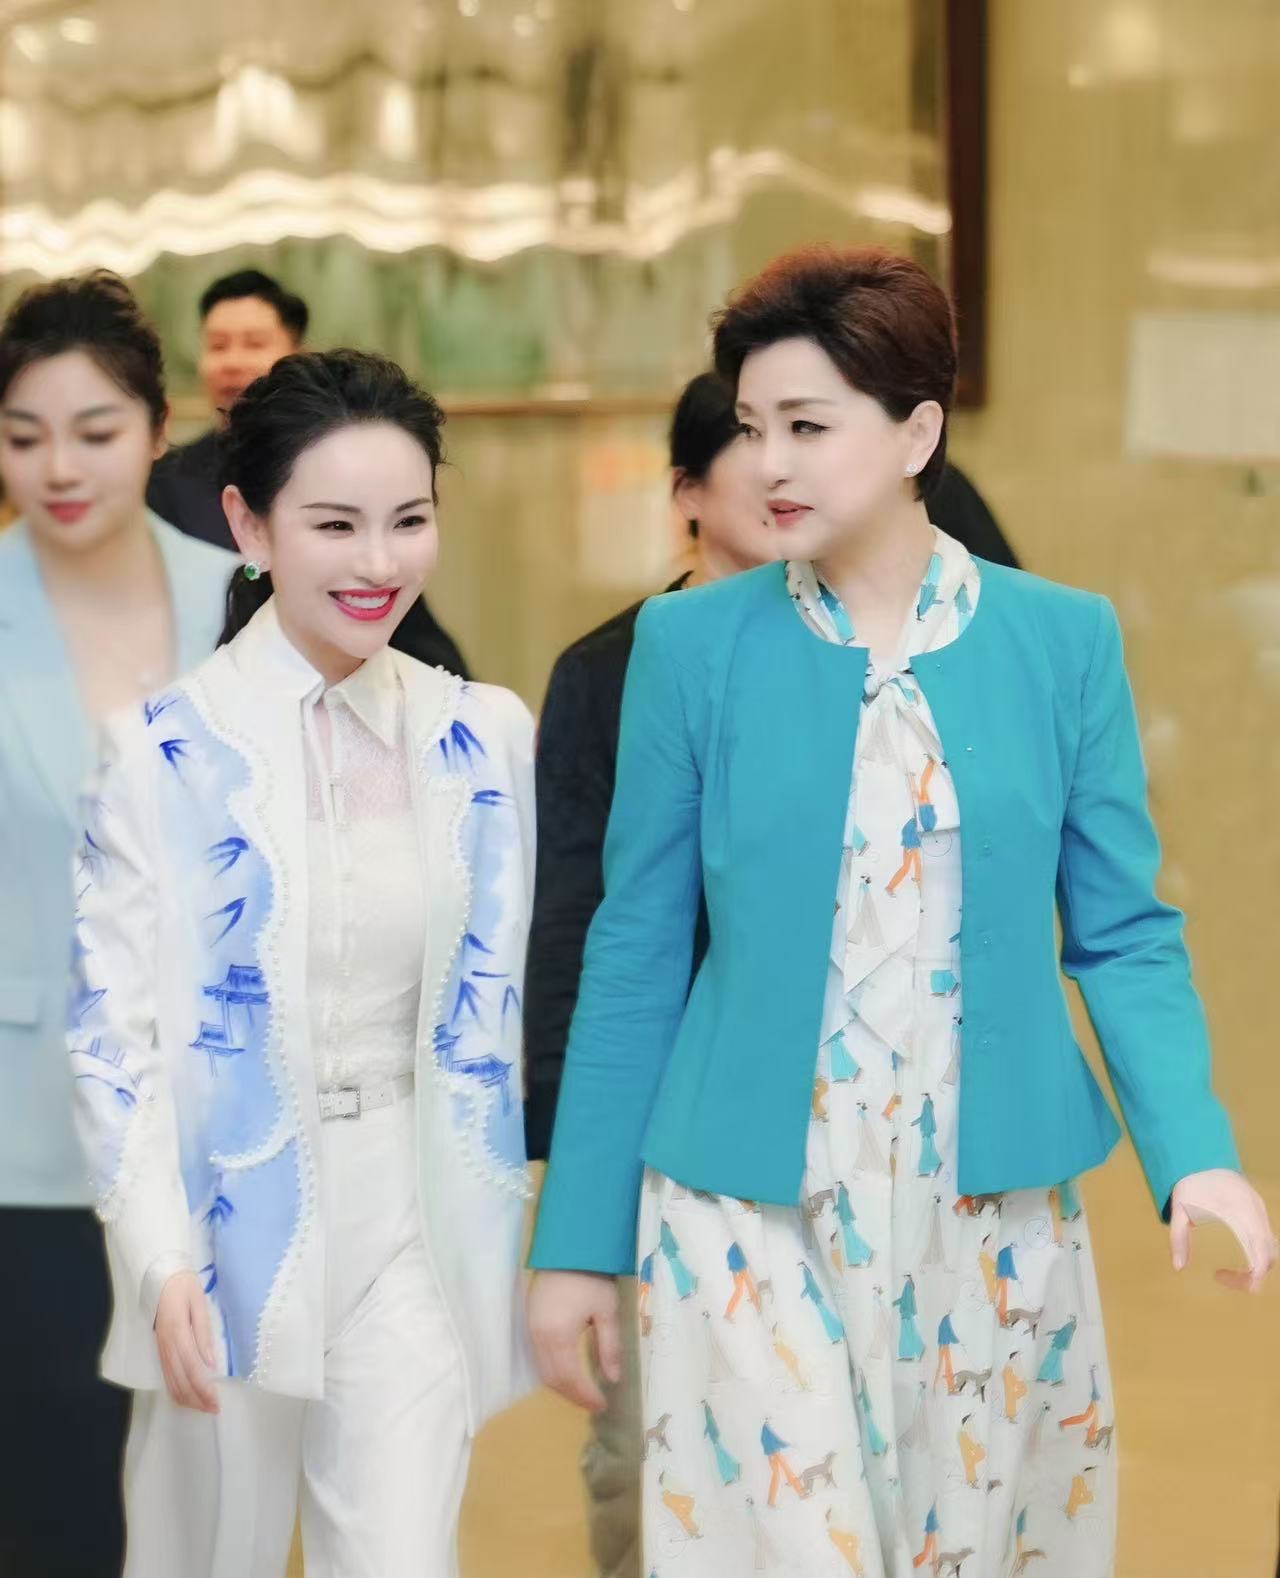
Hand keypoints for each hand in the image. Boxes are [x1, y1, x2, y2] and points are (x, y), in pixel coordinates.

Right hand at [154, 1269, 219, 1412]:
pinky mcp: (160, 1351)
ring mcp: (161, 1350)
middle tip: (215, 1409)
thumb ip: (204, 1333)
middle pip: (181, 1382)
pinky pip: (167, 1377)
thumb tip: (211, 1363)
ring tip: (205, 1407)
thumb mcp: (199, 1303)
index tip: (216, 1402)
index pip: (192, 1369)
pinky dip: (177, 1391)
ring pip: (172, 1383)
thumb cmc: (184, 1287)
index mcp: (178, 1334)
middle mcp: (167, 1347)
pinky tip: (188, 1397)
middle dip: (198, 1399)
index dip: (204, 1389)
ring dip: (188, 1399)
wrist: (162, 1278)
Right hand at [527, 1270, 621, 1411]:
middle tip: (593, 1402)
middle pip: (552, 1379)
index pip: (570, 1378)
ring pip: (542, 1370)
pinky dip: (553, 1371)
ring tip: (583, 1391)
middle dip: (572, 1395)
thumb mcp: (607, 1311)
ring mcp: (530, 1329)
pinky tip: (569, 1372)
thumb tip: (613, 1379)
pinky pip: (538, 1357)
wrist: (567, 1247)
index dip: (585, 1395)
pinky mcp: (529, 1321)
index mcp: (558, 1335)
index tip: (602, 1405)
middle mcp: (538, 1337)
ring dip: (561, 1385)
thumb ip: (610, 1347)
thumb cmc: (591, 1277)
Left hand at [1170, 1169, 1277, 1293]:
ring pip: (1269, 1247)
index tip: (1249, 1286)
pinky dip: (1256, 1254)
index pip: (1260, 1245)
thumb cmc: (1192, 1182)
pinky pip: (1265, 1239)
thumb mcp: (1179, 1208)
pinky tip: (1236, 1259)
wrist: (1203, 1157)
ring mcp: (1260, 1211)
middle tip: (1224, 1279)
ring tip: (1226, 1274)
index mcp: (1239, 1209)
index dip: (1259, 1269)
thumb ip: (1179, 1237)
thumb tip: (1178, 1267)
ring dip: (1254, 1264)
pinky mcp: (1258, 1212)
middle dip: (1253, 1273)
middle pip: (1268, 1251)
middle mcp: (1256, 1211)